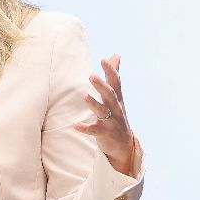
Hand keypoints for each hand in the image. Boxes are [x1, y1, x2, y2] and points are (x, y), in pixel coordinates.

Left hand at [74, 55, 137, 175]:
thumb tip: (116, 55)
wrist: (124, 144)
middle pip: (110, 95)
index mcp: (117, 98)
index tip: (103, 59)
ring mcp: (111, 121)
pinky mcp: (105, 134)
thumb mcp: (117, 95)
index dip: (110, 71)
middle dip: (101, 86)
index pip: (115, 82)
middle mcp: (116, 108)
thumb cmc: (117, 114)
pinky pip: (94, 131)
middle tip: (91, 76)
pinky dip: (85, 128)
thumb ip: (114, 75)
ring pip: (103, 112)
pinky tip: (75, 125)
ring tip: (84, 96)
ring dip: (94, 104)